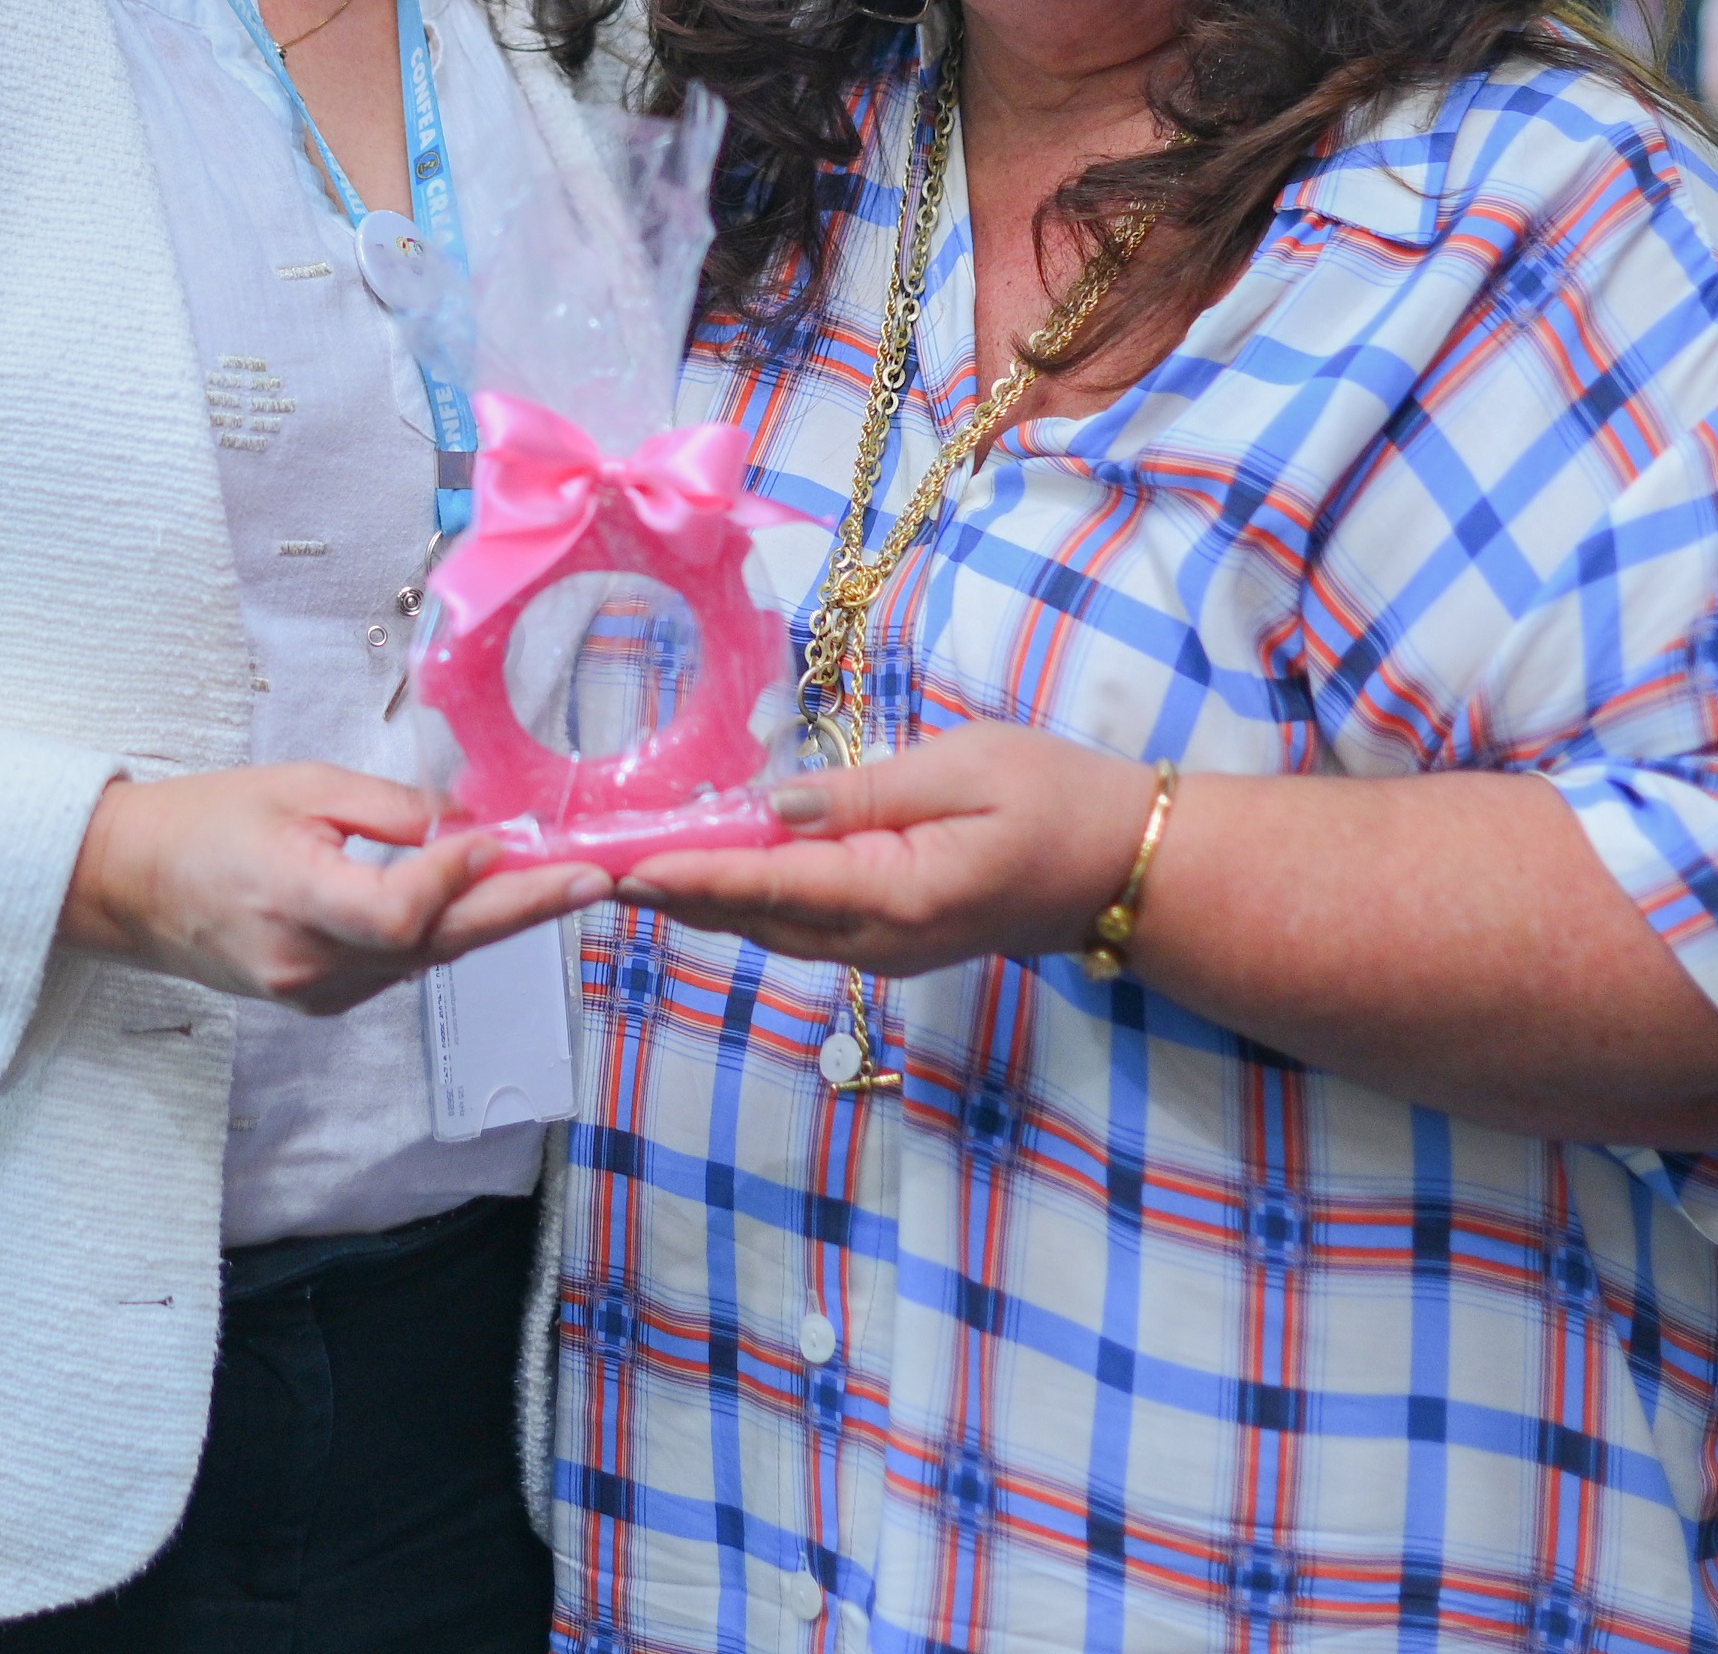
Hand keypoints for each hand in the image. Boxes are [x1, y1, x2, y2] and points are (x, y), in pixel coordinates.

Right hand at [59, 763, 610, 1015]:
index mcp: (293, 901)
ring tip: (559, 882)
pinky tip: (481, 903)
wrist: (128, 885)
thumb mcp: (297, 787)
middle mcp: (310, 966)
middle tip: (591, 879)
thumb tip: (470, 819)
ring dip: (491, 921)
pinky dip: (442, 934)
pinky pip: (399, 968)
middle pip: (436, 944)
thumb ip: (389, 808)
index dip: (459, 877)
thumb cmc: (204, 822)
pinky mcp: (322, 1001)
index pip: (400, 910)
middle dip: (522, 909)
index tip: (507, 838)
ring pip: (426, 959)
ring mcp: (316, 994)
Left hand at [615, 725, 1152, 978]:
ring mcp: (880, 948)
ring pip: (767, 927)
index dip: (691, 874)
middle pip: (751, 919)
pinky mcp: (886, 937)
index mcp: (899, 895)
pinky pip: (796, 922)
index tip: (623, 866)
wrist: (1126, 867)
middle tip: (591, 860)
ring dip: (696, 899)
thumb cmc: (1059, 800)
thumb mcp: (967, 768)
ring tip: (622, 862)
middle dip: (670, 891)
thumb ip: (865, 791)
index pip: (771, 885)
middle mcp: (877, 939)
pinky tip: (703, 869)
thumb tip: (773, 805)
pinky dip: (741, 898)